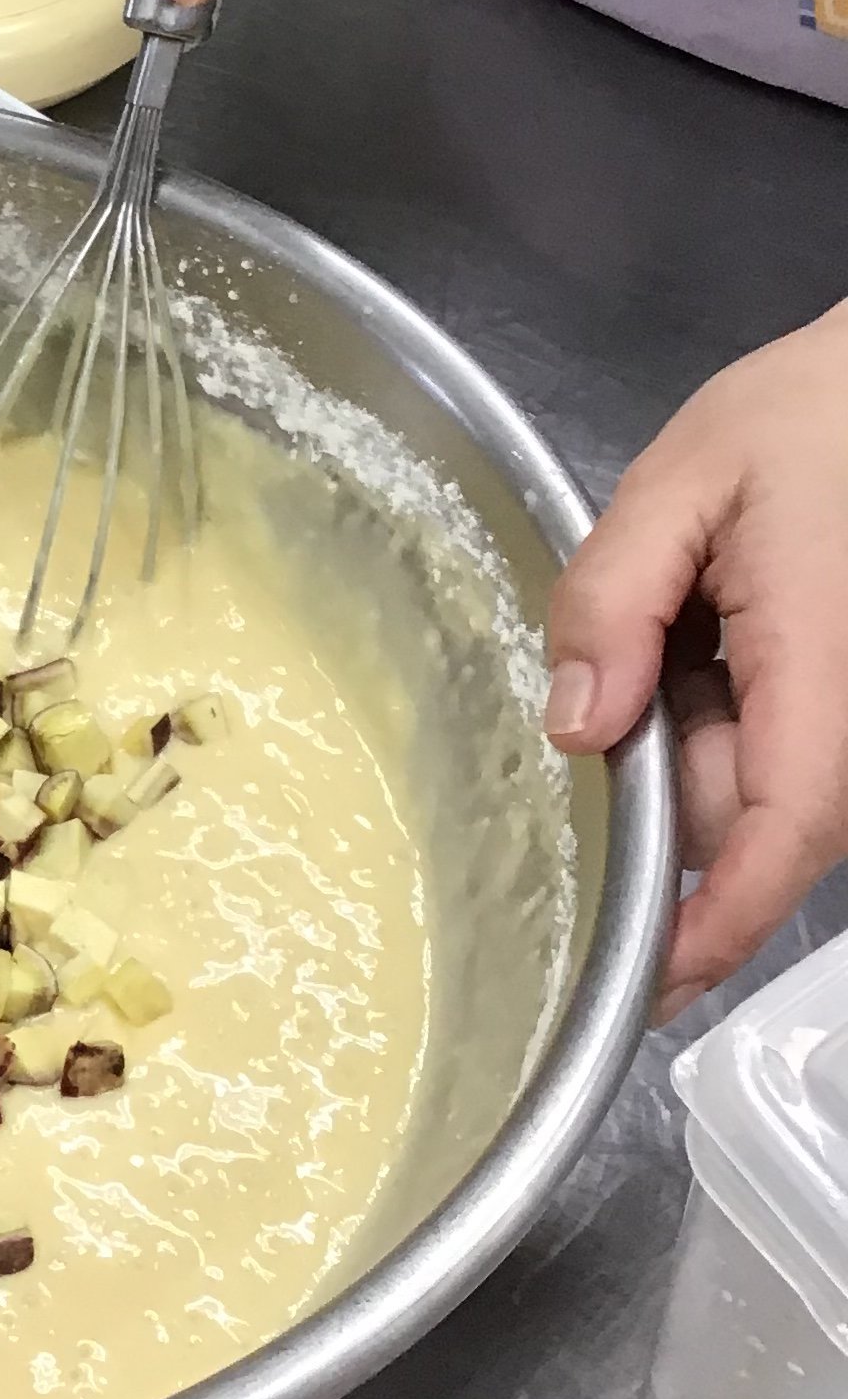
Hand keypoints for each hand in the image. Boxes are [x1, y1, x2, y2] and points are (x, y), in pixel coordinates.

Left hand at [546, 307, 847, 1017]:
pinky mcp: (839, 707)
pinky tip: (705, 627)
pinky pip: (771, 749)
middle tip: (637, 636)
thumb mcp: (682, 480)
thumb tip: (577, 725)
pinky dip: (715, 713)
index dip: (718, 922)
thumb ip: (614, 596)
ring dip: (687, 730)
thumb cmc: (807, 419)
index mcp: (821, 668)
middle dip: (660, 768)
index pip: (783, 832)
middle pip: (744, 813)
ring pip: (751, 784)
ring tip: (685, 606)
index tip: (646, 979)